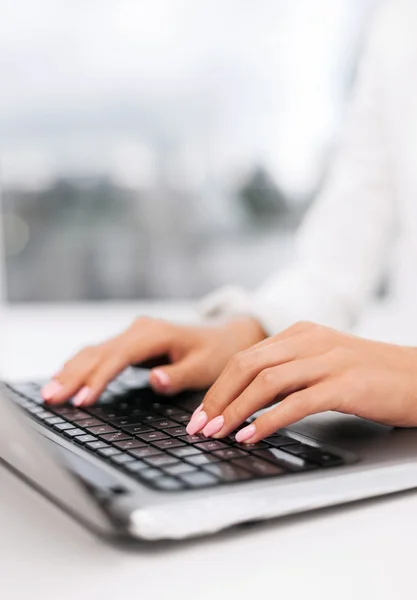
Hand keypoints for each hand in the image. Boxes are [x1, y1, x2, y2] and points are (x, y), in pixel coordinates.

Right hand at [41, 316, 265, 405]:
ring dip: (71, 371)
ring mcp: (132, 335)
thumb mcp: (205, 367)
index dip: (99, 379)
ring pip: (94, 352)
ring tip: (49, 393)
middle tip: (51, 398)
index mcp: (155, 334)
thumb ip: (179, 375)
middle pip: (98, 353)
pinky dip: (80, 367)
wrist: (224, 336)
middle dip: (73, 376)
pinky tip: (65, 379)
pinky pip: (99, 354)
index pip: (119, 357)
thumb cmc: (216, 353)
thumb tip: (153, 380)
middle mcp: (139, 330)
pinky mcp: (129, 344)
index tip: (82, 400)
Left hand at [186, 321, 416, 442]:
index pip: (246, 357)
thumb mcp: (322, 364)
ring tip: (217, 434)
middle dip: (217, 398)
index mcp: (300, 333)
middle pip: (247, 365)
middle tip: (199, 426)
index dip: (218, 386)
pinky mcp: (344, 384)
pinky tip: (251, 436)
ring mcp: (327, 360)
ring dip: (235, 410)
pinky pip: (296, 402)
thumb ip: (288, 374)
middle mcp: (310, 341)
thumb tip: (247, 401)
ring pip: (266, 382)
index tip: (202, 413)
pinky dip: (268, 421)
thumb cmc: (370, 376)